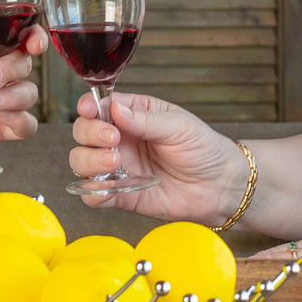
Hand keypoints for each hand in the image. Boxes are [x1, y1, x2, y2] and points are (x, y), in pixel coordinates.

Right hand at [68, 90, 246, 220]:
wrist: (220, 186)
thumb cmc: (203, 149)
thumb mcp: (178, 126)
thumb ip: (145, 120)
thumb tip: (115, 109)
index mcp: (133, 115)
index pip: (100, 106)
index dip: (90, 107)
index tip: (90, 110)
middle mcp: (121, 140)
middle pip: (83, 132)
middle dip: (90, 133)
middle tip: (112, 139)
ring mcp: (119, 167)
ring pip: (82, 162)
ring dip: (89, 161)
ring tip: (114, 162)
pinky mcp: (121, 194)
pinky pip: (94, 194)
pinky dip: (92, 191)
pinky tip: (106, 188)